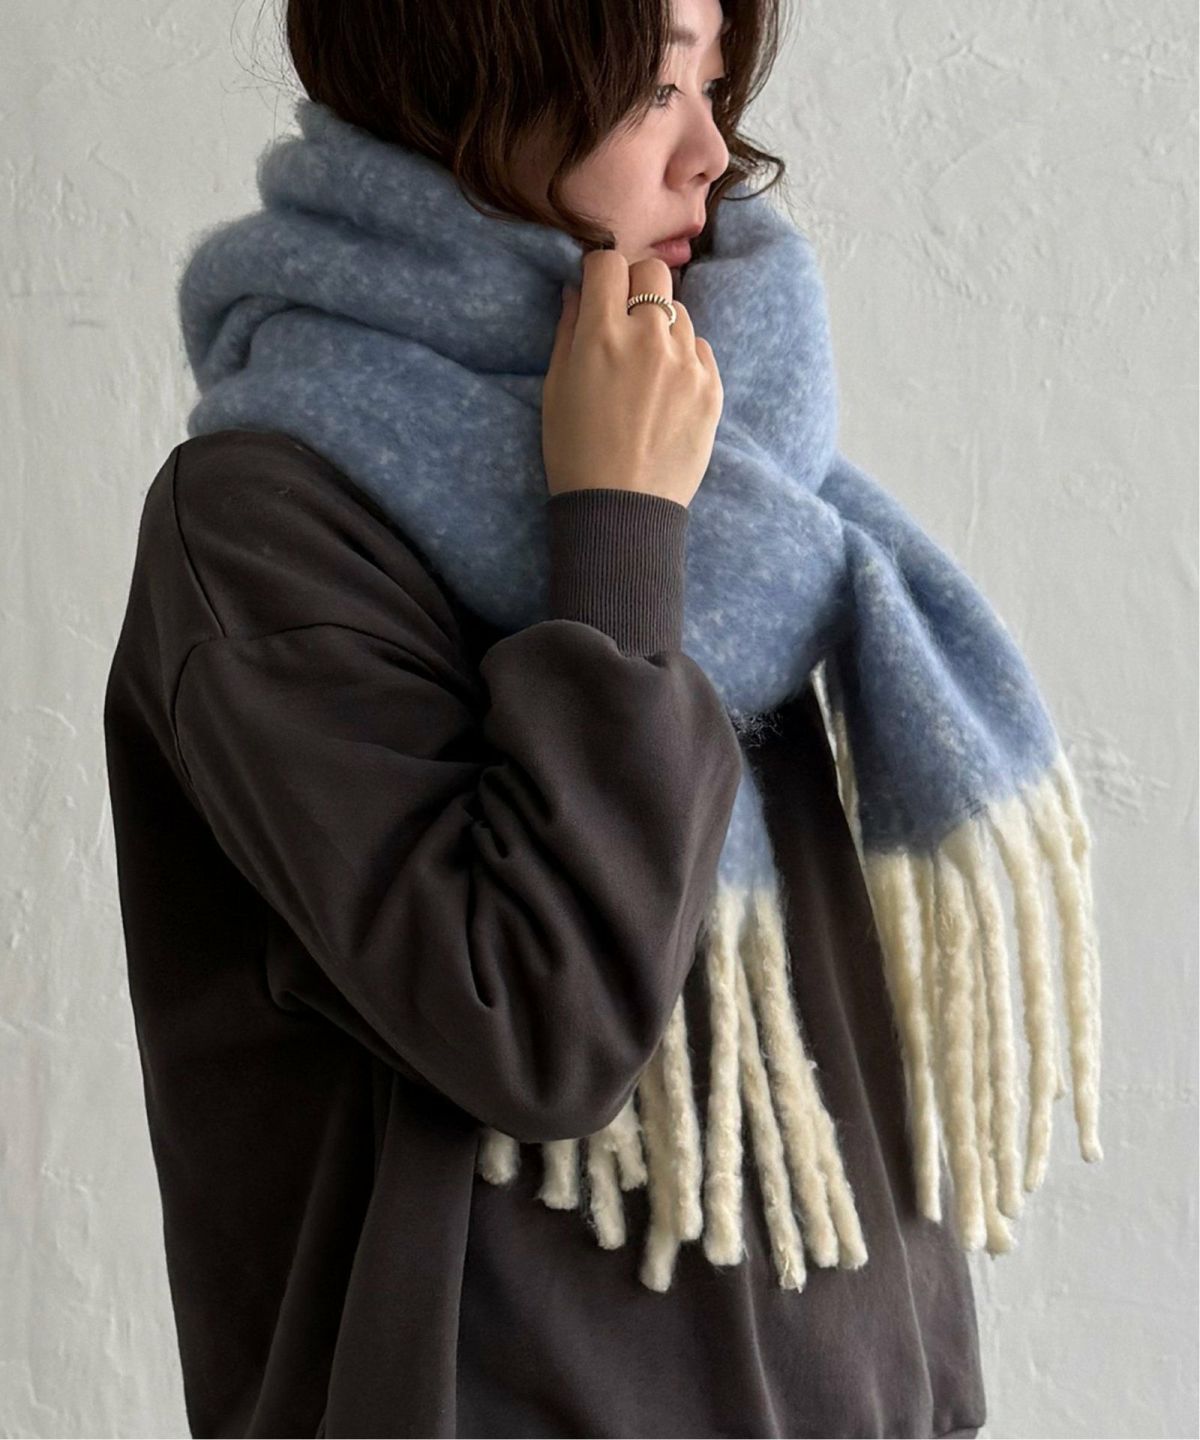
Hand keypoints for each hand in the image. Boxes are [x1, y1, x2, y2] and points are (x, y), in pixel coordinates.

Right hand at [541, 249, 723, 507]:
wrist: (622, 509)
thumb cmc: (576, 452)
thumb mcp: (555, 389)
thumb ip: (569, 331)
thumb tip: (579, 291)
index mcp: (602, 335)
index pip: (609, 263)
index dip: (600, 272)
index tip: (598, 289)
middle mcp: (648, 338)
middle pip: (654, 272)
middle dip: (636, 285)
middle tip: (624, 319)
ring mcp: (686, 363)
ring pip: (679, 312)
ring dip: (661, 326)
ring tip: (646, 368)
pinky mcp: (711, 388)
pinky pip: (700, 349)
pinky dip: (683, 359)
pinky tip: (665, 392)